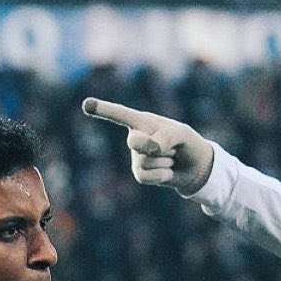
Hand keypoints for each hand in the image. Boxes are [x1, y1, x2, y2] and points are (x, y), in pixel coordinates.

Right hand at [82, 98, 215, 194]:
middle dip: (153, 146)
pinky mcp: (140, 174)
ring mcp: (136, 156)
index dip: (103, 109)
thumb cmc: (187, 143)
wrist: (194, 167)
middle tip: (171, 148)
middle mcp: (136, 137)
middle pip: (136, 142)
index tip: (87, 104)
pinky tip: (168, 170)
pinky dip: (163, 174)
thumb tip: (152, 148)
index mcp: (143, 121)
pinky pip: (147, 176)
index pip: (120, 114)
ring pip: (146, 161)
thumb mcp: (183, 134)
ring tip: (172, 157)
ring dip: (165, 161)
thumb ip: (167, 136)